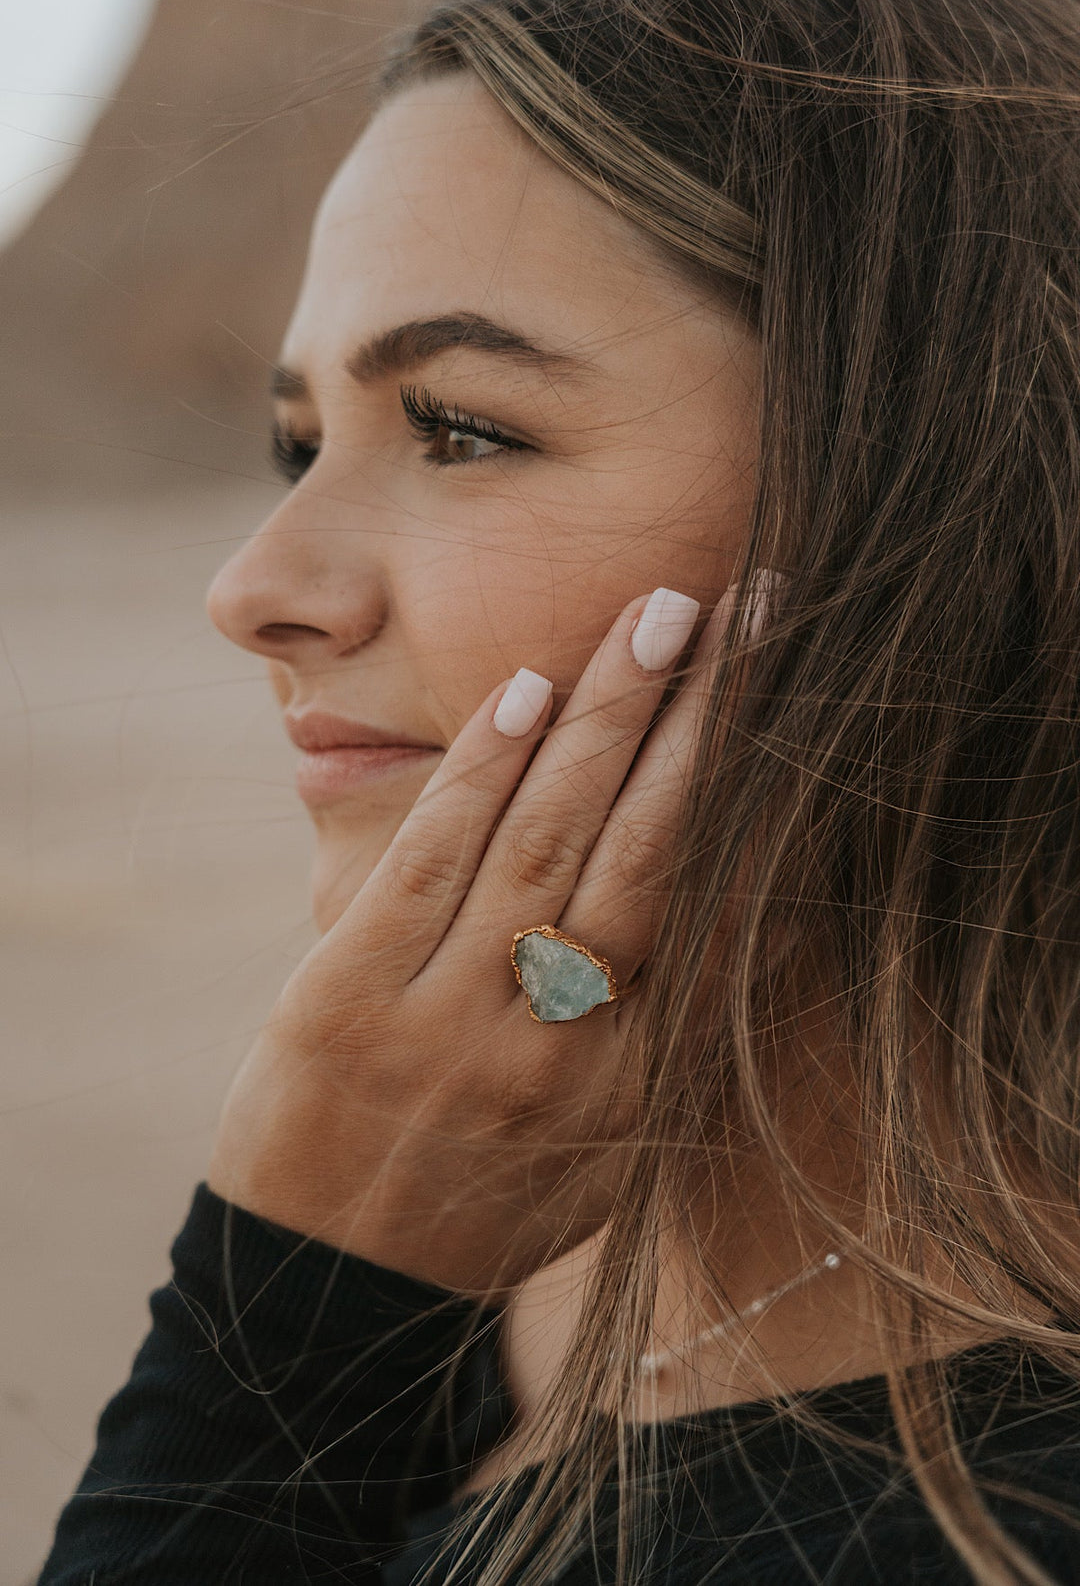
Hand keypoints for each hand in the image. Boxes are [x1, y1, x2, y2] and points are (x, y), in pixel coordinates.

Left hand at [208, 588, 730, 1297]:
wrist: (328, 1290)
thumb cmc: (481, 1203)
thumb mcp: (602, 1154)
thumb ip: (664, 1040)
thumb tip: (732, 917)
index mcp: (634, 1087)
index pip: (714, 911)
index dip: (752, 789)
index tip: (782, 692)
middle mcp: (562, 1052)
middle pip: (648, 854)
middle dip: (695, 722)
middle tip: (734, 612)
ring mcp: (452, 1024)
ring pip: (546, 840)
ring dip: (605, 719)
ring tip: (653, 620)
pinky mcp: (350, 999)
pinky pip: (432, 862)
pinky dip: (484, 771)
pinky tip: (530, 694)